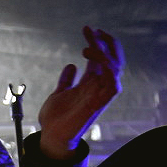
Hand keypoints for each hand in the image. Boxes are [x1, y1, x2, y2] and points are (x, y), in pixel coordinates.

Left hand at [37, 26, 123, 158]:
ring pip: (115, 69)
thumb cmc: (56, 119)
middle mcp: (97, 87)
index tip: (88, 29)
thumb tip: (71, 65)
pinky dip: (109, 70)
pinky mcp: (98, 104)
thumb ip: (67, 81)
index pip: (101, 58)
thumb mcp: (59, 93)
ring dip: (105, 53)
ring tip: (87, 46)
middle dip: (107, 43)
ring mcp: (99, 95)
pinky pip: (113, 85)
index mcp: (90, 84)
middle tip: (93, 30)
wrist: (51, 137)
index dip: (98, 42)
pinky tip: (93, 59)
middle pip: (113, 60)